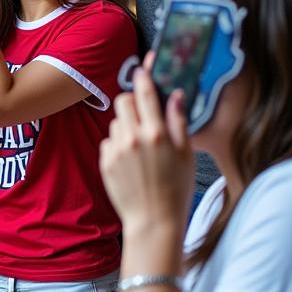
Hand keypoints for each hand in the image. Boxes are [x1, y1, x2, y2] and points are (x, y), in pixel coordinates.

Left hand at [99, 64, 193, 230]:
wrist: (153, 221)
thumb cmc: (176, 189)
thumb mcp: (186, 155)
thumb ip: (178, 122)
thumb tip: (175, 95)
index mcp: (157, 133)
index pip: (145, 93)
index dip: (143, 77)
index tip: (142, 69)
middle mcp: (133, 138)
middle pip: (123, 100)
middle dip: (131, 102)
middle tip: (142, 114)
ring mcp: (116, 149)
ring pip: (115, 121)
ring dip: (125, 125)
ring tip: (140, 147)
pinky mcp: (104, 161)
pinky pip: (108, 141)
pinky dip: (117, 144)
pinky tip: (130, 161)